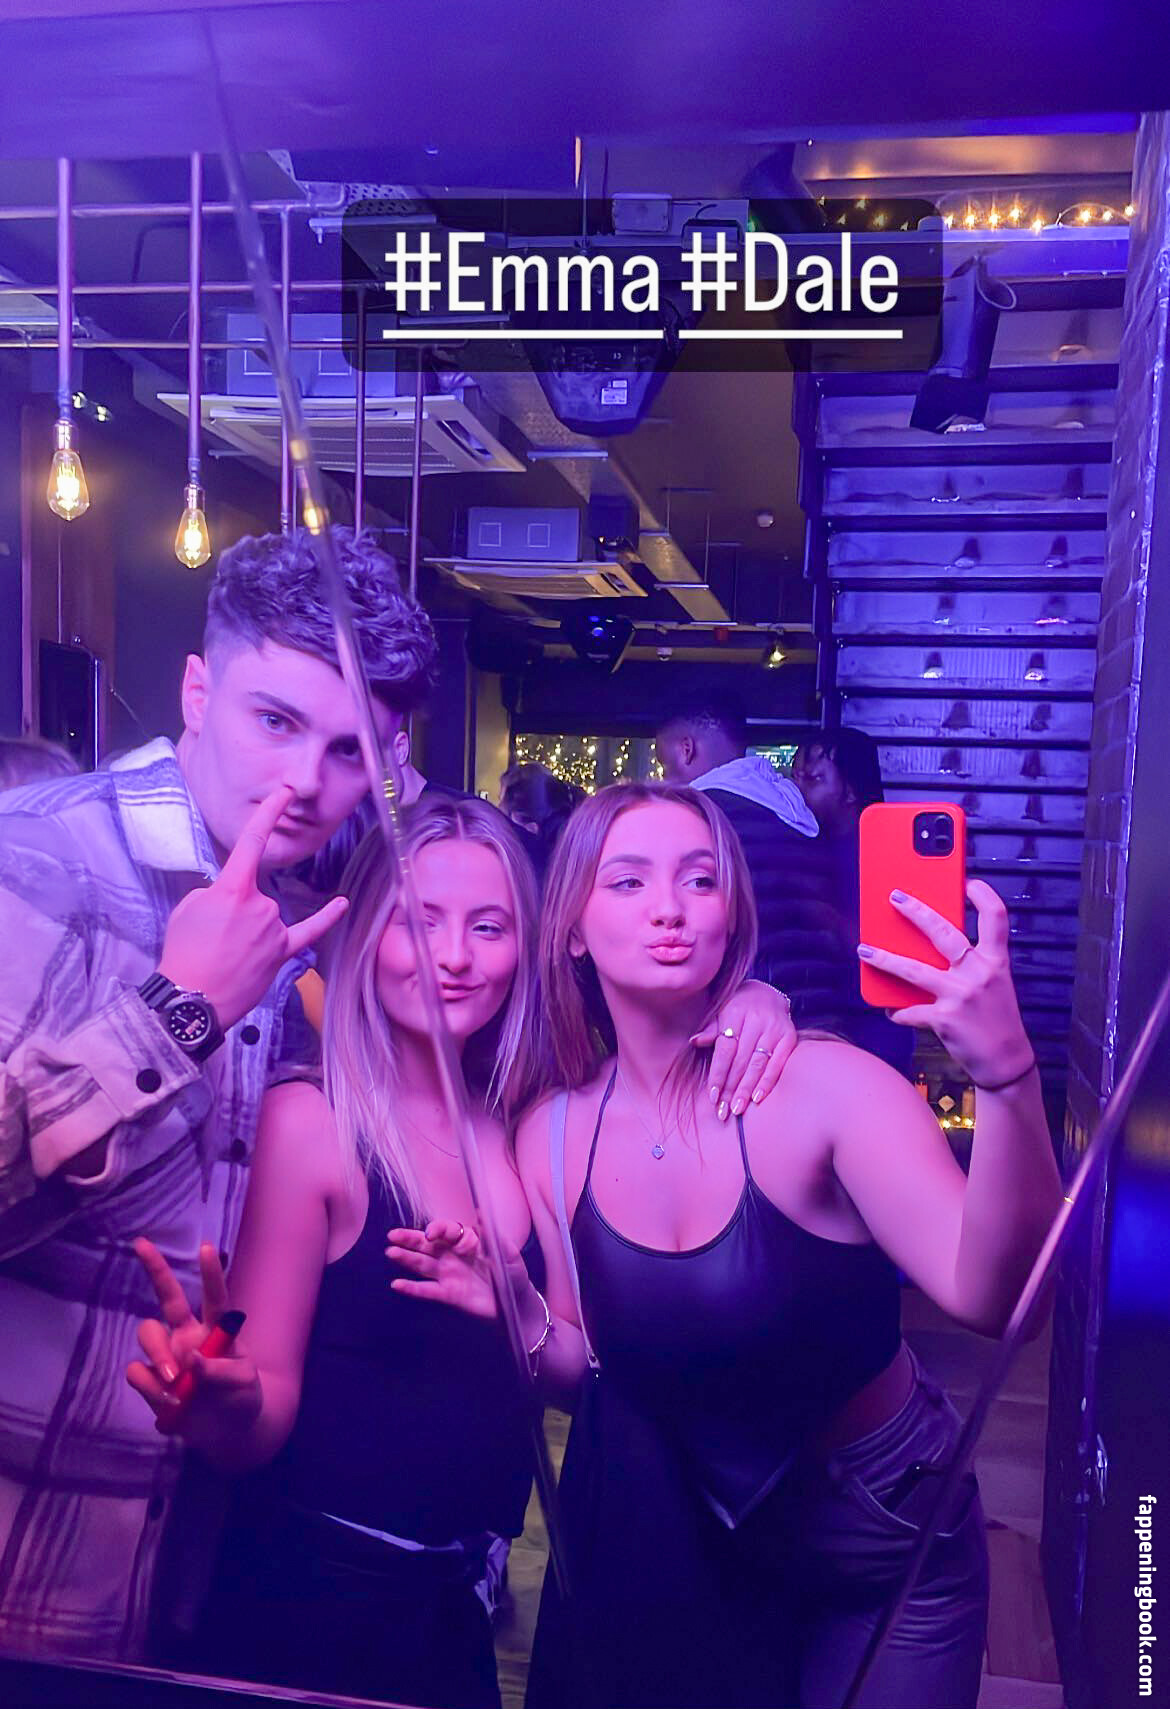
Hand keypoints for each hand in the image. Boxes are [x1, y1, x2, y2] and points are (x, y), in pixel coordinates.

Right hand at [126, 1239, 260, 1444]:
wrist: (228, 1434)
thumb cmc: (242, 1399)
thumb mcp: (243, 1384)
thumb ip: (220, 1371)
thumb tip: (190, 1360)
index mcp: (217, 1330)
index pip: (215, 1297)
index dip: (211, 1273)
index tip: (206, 1247)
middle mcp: (188, 1336)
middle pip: (168, 1298)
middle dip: (155, 1268)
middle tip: (142, 1244)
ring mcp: (168, 1357)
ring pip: (147, 1335)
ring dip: (159, 1356)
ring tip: (175, 1382)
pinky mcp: (152, 1382)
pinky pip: (138, 1373)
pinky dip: (150, 1388)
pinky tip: (169, 1406)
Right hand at [158, 786, 347, 1030]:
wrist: (190, 1000)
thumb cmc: (183, 953)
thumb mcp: (187, 909)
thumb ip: (214, 894)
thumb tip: (233, 899)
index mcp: (232, 889)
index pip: (252, 842)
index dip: (269, 814)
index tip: (285, 793)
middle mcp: (260, 904)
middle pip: (253, 894)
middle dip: (232, 914)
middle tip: (209, 940)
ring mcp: (274, 928)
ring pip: (265, 916)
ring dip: (246, 931)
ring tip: (222, 956)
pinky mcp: (282, 952)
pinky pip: (308, 931)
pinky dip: (326, 917)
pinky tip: (341, 904)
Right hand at [387, 1217, 539, 1336]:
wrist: (516, 1302)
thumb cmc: (513, 1273)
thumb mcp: (508, 1253)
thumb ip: (493, 1236)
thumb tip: (481, 1213)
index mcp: (466, 1241)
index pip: (447, 1231)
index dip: (438, 1230)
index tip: (432, 1233)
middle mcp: (453, 1256)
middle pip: (427, 1244)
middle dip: (411, 1238)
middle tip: (393, 1234)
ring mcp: (448, 1275)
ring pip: (423, 1264)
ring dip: (406, 1258)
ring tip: (391, 1252)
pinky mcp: (448, 1294)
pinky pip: (427, 1290)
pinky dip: (411, 1288)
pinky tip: (397, 1284)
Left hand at [694, 979, 796, 1119]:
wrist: (767, 994)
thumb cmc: (738, 1008)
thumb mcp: (721, 1012)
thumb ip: (711, 1029)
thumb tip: (694, 1042)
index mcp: (735, 1012)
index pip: (725, 1049)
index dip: (718, 1074)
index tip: (712, 1096)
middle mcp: (756, 1020)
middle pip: (740, 1061)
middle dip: (730, 1088)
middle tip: (723, 1111)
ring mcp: (774, 1028)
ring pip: (757, 1064)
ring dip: (746, 1089)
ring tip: (737, 1109)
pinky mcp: (789, 1036)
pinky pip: (778, 1063)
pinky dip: (767, 1082)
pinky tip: (758, 1098)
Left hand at [859, 880, 1033, 1085]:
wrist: (1006, 1061)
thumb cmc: (996, 1019)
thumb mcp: (994, 983)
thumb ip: (970, 964)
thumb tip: (929, 946)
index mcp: (996, 961)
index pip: (996, 919)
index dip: (984, 897)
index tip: (969, 882)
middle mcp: (979, 974)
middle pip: (945, 934)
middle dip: (917, 912)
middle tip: (895, 897)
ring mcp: (961, 995)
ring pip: (915, 971)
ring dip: (885, 960)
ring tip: (864, 951)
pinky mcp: (945, 1019)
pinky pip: (911, 1011)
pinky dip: (898, 1011)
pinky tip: (890, 1009)